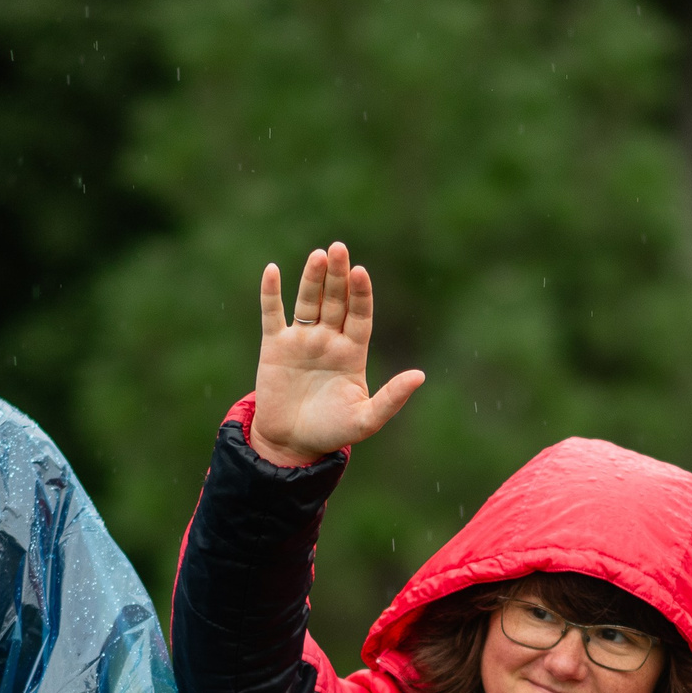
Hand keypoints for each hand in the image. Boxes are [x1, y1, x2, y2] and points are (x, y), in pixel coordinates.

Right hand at [247, 241, 424, 466]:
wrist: (291, 444)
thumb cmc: (331, 432)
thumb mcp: (365, 419)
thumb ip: (392, 398)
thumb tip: (420, 376)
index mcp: (352, 353)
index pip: (359, 316)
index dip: (361, 295)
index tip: (361, 272)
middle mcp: (329, 340)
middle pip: (335, 301)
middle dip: (338, 276)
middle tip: (339, 249)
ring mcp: (301, 340)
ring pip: (308, 301)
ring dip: (312, 278)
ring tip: (318, 255)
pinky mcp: (274, 346)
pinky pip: (273, 313)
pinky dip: (271, 293)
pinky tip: (272, 270)